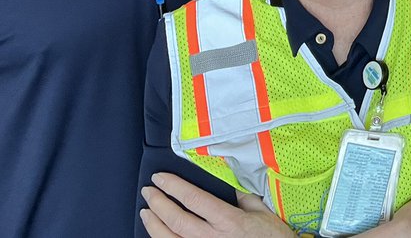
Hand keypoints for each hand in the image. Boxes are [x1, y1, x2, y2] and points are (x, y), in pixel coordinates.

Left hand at [140, 172, 292, 237]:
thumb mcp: (263, 213)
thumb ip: (245, 199)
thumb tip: (232, 186)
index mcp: (229, 221)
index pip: (194, 199)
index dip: (174, 187)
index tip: (161, 179)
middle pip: (177, 220)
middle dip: (159, 203)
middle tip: (149, 192)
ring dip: (154, 225)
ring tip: (146, 212)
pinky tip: (158, 235)